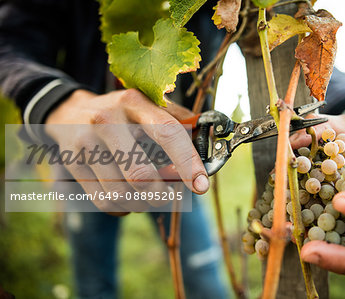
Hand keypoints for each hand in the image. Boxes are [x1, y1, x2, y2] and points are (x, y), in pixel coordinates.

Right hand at [45, 89, 209, 213]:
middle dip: (162, 194)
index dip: (188, 163)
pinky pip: (105, 202)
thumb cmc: (122, 113)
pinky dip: (125, 208)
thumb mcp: (149, 106)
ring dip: (144, 203)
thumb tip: (209, 146)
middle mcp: (107, 121)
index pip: (167, 133)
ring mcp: (86, 144)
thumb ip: (181, 122)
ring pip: (122, 194)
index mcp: (134, 102)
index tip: (201, 186)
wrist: (69, 113)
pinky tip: (131, 197)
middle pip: (140, 174)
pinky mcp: (72, 165)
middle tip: (171, 194)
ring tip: (151, 195)